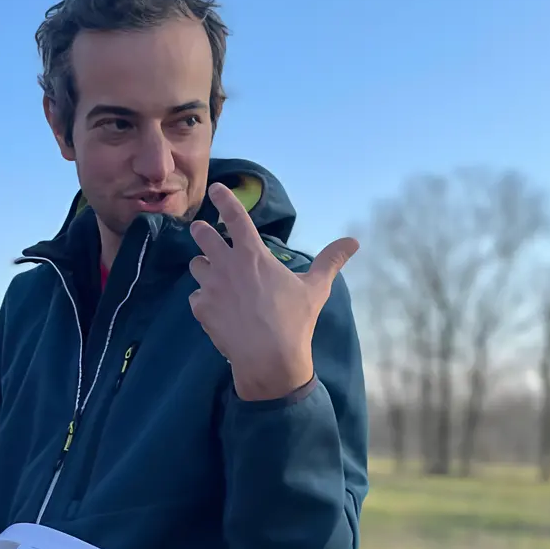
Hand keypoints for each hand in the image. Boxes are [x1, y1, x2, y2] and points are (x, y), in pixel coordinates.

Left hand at [189, 183, 358, 400]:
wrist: (269, 360)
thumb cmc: (294, 321)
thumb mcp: (316, 288)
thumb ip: (330, 261)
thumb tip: (354, 241)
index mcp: (253, 255)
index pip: (234, 216)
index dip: (224, 198)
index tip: (216, 188)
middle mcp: (227, 265)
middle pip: (203, 236)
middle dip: (201, 230)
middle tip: (202, 230)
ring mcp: (211, 287)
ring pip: (196, 266)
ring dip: (204, 266)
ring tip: (213, 274)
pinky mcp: (201, 309)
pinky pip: (195, 296)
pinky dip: (203, 298)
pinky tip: (215, 306)